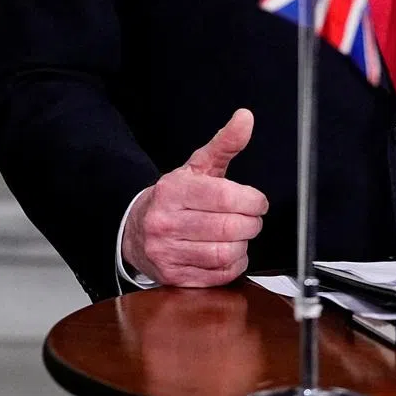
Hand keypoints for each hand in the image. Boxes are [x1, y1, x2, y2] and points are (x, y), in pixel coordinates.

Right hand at [123, 108, 268, 286]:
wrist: (136, 228)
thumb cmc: (174, 196)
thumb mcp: (198, 166)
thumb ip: (225, 143)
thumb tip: (245, 118)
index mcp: (173, 190)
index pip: (224, 197)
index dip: (252, 201)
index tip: (259, 202)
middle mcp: (166, 222)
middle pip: (228, 228)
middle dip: (251, 223)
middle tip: (252, 218)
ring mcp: (167, 252)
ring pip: (224, 253)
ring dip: (243, 245)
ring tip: (241, 234)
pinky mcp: (173, 277)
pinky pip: (217, 276)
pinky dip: (234, 265)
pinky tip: (231, 252)